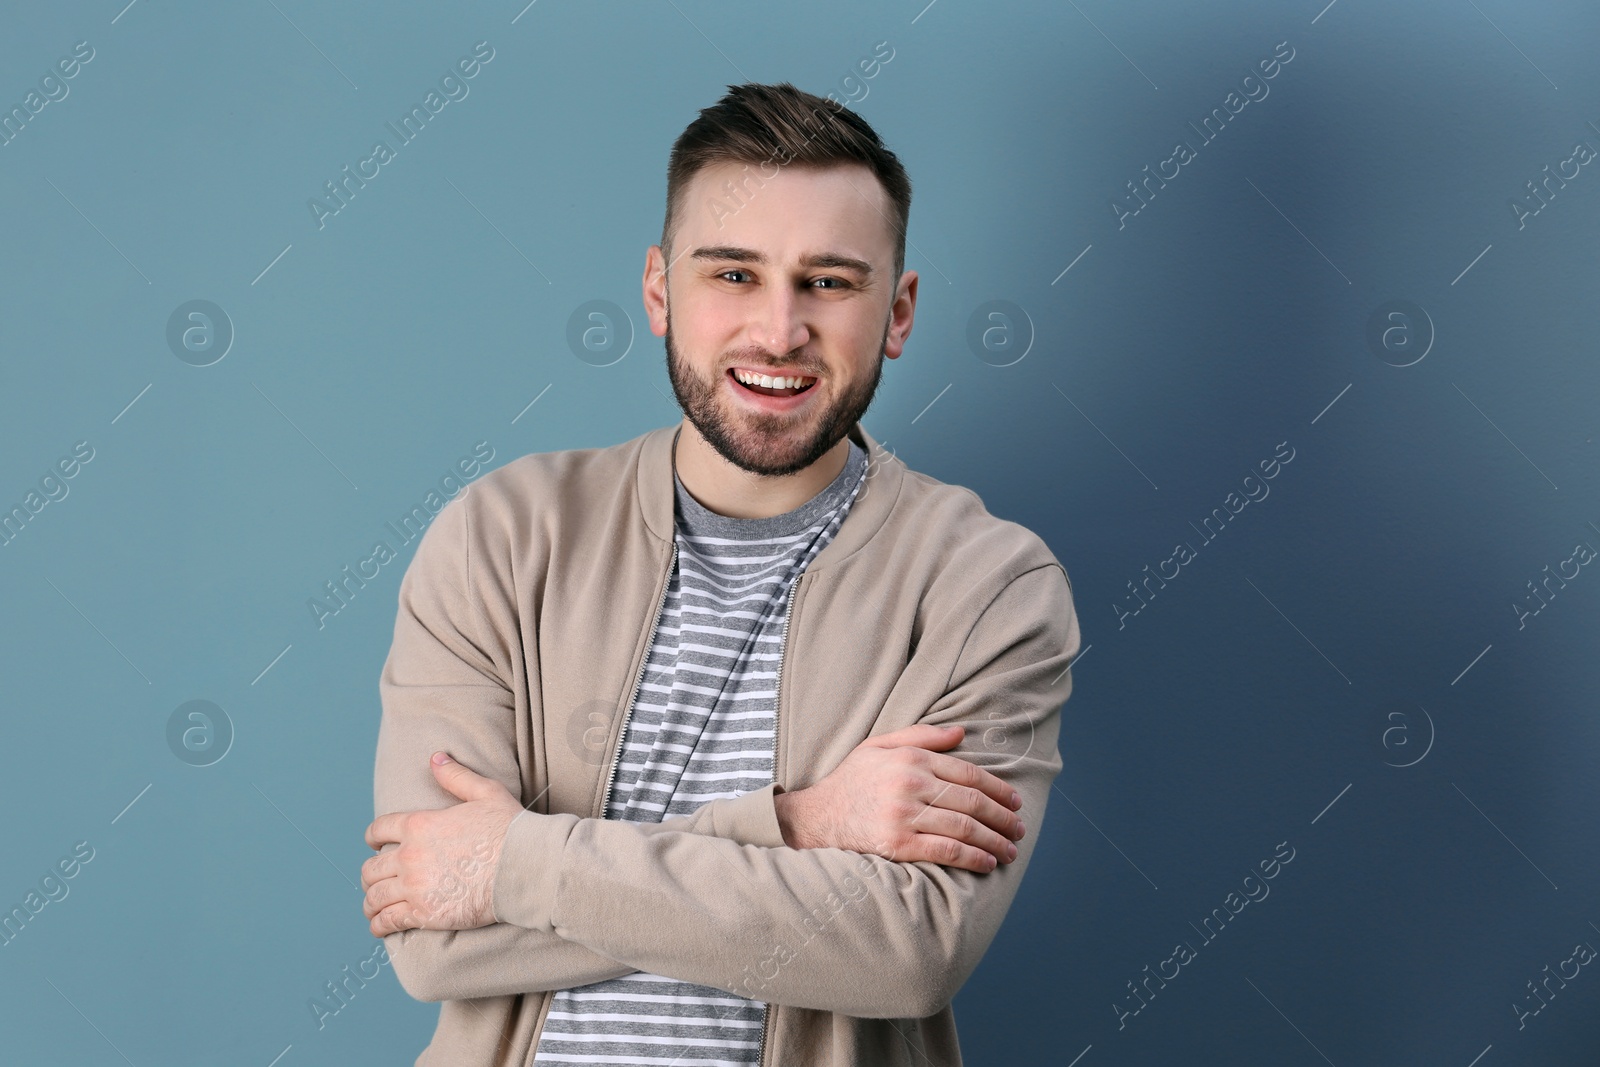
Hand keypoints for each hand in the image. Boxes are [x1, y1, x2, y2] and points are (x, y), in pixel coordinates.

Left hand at [361, 752, 524, 936]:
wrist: (525, 866)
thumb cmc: (510, 829)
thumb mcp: (485, 792)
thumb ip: (456, 776)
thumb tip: (435, 757)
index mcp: (419, 825)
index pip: (378, 830)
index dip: (373, 838)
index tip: (375, 845)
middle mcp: (410, 856)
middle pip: (371, 868)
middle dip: (371, 873)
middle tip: (377, 879)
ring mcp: (415, 886)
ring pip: (374, 897)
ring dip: (371, 901)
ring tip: (374, 907)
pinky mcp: (424, 914)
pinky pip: (387, 921)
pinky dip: (379, 925)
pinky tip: (379, 926)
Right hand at [773, 724, 1025, 872]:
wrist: (816, 816)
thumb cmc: (851, 780)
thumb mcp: (880, 745)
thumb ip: (921, 736)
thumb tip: (961, 732)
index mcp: (910, 758)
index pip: (966, 773)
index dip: (997, 788)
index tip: (1015, 801)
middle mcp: (910, 784)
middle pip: (971, 801)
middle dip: (1002, 817)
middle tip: (1019, 828)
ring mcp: (904, 815)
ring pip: (963, 828)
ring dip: (994, 841)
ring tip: (1010, 850)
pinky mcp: (898, 844)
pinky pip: (945, 851)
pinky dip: (972, 858)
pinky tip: (987, 863)